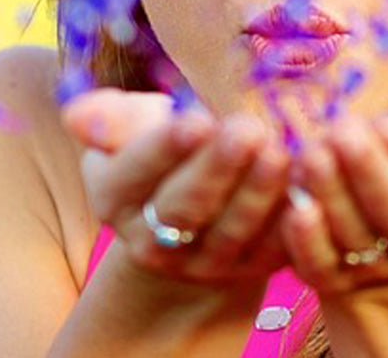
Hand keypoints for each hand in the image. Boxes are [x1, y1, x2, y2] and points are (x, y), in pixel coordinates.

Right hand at [63, 89, 294, 285]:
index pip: (134, 174)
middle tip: (246, 129)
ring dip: (259, 192)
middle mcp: (153, 242)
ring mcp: (205, 262)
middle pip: (183, 208)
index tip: (194, 119)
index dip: (163, 149)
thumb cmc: (163, 152)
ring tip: (280, 151)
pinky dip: (294, 217)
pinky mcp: (253, 270)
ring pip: (233, 231)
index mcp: (114, 199)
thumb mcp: (130, 130)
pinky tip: (308, 180)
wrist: (194, 213)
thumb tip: (79, 117)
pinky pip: (276, 248)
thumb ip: (109, 118)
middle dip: (217, 169)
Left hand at [279, 106, 387, 295]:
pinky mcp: (334, 279)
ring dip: (330, 194)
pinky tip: (295, 207)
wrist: (386, 227)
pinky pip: (319, 266)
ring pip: (355, 236)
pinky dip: (306, 241)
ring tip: (311, 152)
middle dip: (371, 172)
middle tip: (343, 130)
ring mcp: (379, 267)